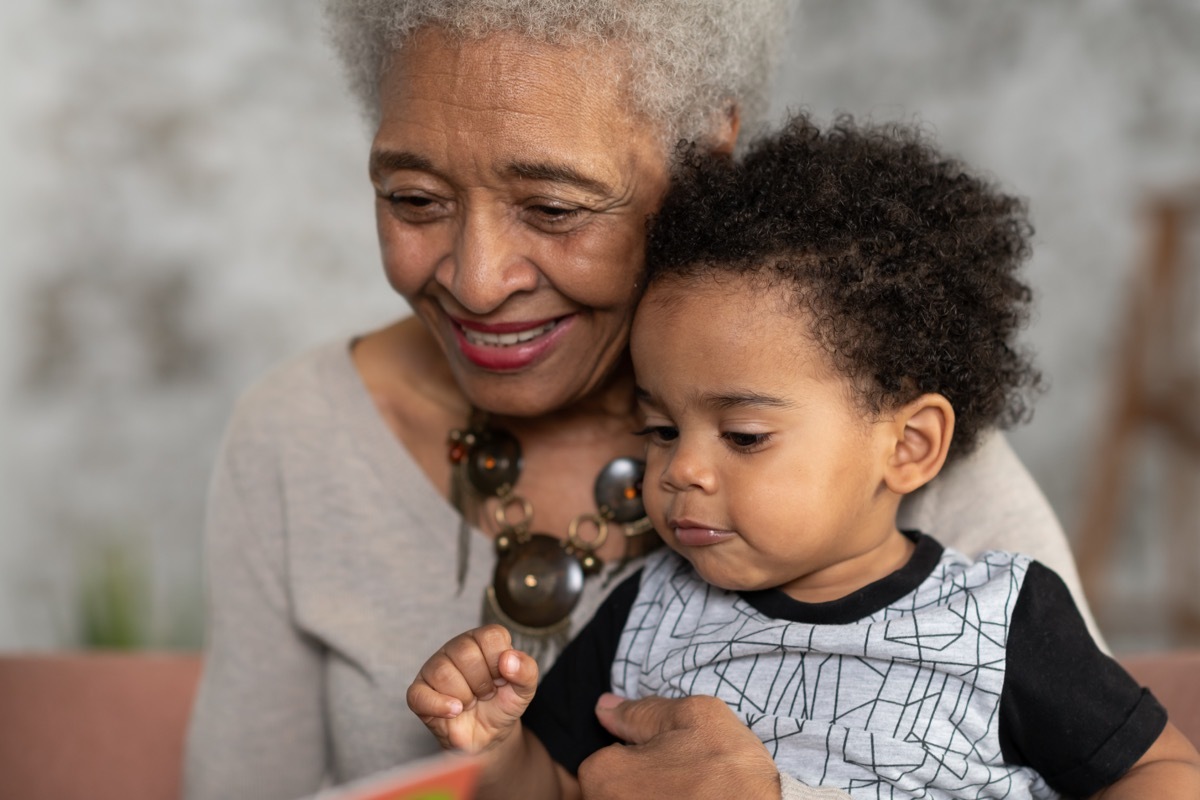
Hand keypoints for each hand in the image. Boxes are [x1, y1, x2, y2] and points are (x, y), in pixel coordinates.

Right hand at [406, 624, 537, 754]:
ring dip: (465, 697)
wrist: (489, 736)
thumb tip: (508, 658)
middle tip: (485, 694)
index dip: (500, 663)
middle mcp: (456, 648)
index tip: (502, 679)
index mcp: (482, 639)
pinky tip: (455, 711)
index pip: (491, 636)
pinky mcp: (419, 692)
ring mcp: (434, 668)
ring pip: (444, 673)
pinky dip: (439, 705)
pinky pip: (419, 695)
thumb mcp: (525, 690)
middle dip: (483, 683)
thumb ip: (527, 670)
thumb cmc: (503, 705)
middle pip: (466, 654)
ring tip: (470, 702)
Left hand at [578, 693, 780, 799]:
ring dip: (657, 797)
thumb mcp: (694, 717)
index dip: (641, 754)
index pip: (605, 758)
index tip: (672, 759)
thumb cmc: (730, 774)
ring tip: (696, 796)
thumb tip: (606, 706)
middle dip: (644, 781)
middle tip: (687, 782)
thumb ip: (642, 711)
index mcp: (604, 775)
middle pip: (615, 789)